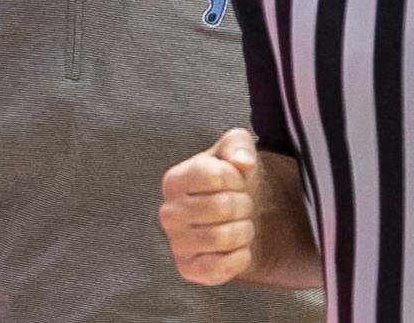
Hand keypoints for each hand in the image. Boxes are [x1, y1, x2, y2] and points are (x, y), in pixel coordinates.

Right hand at [159, 128, 257, 285]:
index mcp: (174, 180)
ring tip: (239, 224)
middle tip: (241, 204)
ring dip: (245, 230)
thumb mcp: (234, 149)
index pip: (216, 176)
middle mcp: (168, 213)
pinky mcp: (188, 270)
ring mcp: (176, 243)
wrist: (235, 214)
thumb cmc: (231, 178)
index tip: (235, 180)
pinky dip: (241, 256)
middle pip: (223, 207)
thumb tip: (243, 162)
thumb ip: (239, 144)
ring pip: (224, 237)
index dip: (236, 178)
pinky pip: (223, 267)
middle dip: (244, 204)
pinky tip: (236, 247)